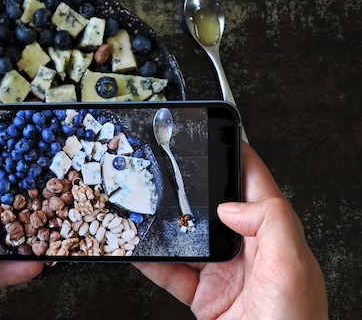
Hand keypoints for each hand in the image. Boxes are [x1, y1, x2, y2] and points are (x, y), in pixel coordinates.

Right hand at [134, 144, 328, 319]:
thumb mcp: (293, 268)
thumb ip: (270, 223)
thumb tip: (231, 204)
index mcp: (276, 238)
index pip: (256, 185)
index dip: (238, 156)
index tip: (217, 135)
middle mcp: (249, 252)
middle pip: (215, 209)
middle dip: (191, 191)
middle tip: (169, 172)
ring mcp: (224, 274)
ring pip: (188, 240)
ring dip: (166, 228)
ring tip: (145, 211)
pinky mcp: (204, 297)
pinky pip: (172, 273)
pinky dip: (152, 262)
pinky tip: (139, 251)